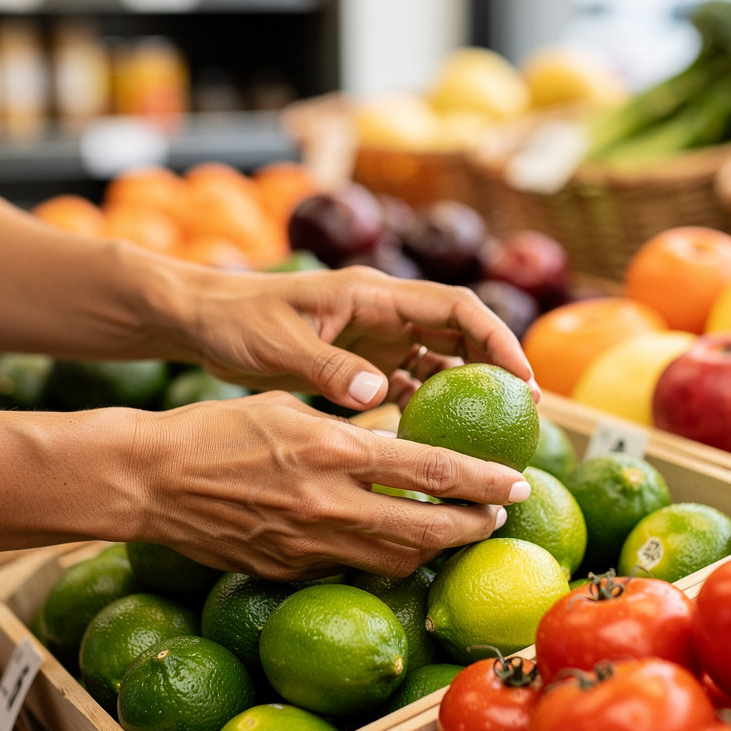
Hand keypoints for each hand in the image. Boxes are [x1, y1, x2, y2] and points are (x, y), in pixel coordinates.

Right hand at [135, 391, 529, 579]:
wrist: (152, 480)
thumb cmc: (217, 430)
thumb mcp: (289, 408)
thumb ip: (346, 430)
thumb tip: (395, 442)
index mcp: (331, 450)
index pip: (430, 471)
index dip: (483, 482)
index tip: (518, 483)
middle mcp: (327, 503)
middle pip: (426, 530)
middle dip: (473, 526)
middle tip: (499, 515)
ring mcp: (307, 545)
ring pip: (395, 560)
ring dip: (436, 549)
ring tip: (458, 533)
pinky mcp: (287, 570)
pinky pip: (350, 569)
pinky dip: (382, 559)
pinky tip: (393, 546)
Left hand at [175, 264, 537, 410]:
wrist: (206, 321)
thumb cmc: (237, 322)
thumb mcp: (278, 344)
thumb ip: (328, 367)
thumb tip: (380, 396)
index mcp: (371, 294)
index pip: (453, 306)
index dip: (496, 337)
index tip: (522, 378)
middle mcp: (382, 311)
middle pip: (459, 331)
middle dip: (495, 365)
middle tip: (524, 411)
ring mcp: (374, 335)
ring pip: (439, 356)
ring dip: (467, 386)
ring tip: (492, 429)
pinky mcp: (360, 360)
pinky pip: (409, 380)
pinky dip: (427, 403)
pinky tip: (436, 436)